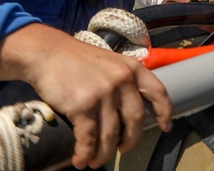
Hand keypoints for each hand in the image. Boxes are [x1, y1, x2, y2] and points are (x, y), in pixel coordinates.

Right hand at [0, 24, 172, 168]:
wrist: (48, 53)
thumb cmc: (77, 60)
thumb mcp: (110, 62)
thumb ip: (123, 81)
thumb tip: (130, 112)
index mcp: (132, 69)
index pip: (158, 92)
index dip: (164, 112)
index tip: (165, 127)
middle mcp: (122, 80)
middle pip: (135, 121)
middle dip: (129, 141)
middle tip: (121, 150)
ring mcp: (103, 93)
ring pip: (110, 135)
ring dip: (103, 154)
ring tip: (95, 162)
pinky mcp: (83, 106)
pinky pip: (89, 138)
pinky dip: (85, 153)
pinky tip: (80, 160)